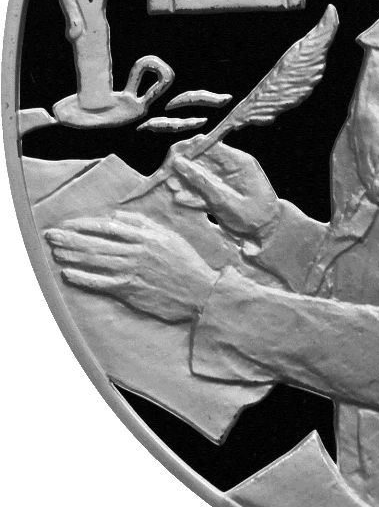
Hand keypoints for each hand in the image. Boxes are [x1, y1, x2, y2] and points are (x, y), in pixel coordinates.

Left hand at [46, 212, 217, 322]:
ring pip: (95, 261)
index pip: (108, 226)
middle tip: (50, 235)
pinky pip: (100, 283)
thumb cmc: (185, 262)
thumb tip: (117, 215)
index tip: (68, 223)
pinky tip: (68, 274)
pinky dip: (83, 278)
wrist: (200, 291)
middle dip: (70, 238)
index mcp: (146, 236)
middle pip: (96, 243)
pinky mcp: (129, 290)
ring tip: (55, 251)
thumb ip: (143, 224)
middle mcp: (136, 252)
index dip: (85, 224)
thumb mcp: (169, 236)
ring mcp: (131, 271)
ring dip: (72, 255)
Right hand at [166, 138, 281, 238]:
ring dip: (186, 183)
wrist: (271, 233)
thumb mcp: (224, 200)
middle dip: (184, 169)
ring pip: (202, 176)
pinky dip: (195, 194)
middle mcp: (233, 167)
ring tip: (172, 191)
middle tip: (167, 179)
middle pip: (203, 160)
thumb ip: (201, 182)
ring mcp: (229, 180)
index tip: (171, 159)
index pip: (209, 146)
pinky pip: (207, 189)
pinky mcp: (226, 192)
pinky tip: (181, 200)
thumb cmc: (253, 215)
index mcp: (238, 162)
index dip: (189, 151)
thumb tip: (179, 163)